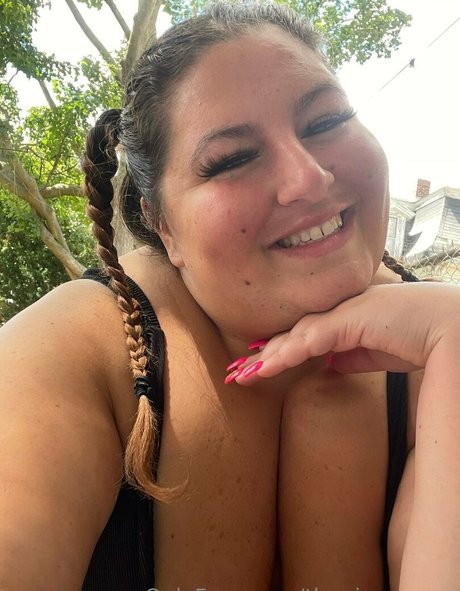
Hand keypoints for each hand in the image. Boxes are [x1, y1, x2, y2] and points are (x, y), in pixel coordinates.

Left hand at [228, 282, 459, 383]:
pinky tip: (266, 367)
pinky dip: (286, 353)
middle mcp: (337, 312)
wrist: (447, 327)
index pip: (303, 335)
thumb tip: (330, 364)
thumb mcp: (377, 353)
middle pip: (291, 334)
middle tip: (236, 373)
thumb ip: (352, 356)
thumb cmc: (418, 337)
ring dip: (266, 358)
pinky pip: (311, 339)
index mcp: (343, 318)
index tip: (257, 366)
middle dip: (263, 355)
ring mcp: (342, 313)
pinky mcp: (350, 320)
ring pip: (294, 337)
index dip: (278, 351)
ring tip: (241, 376)